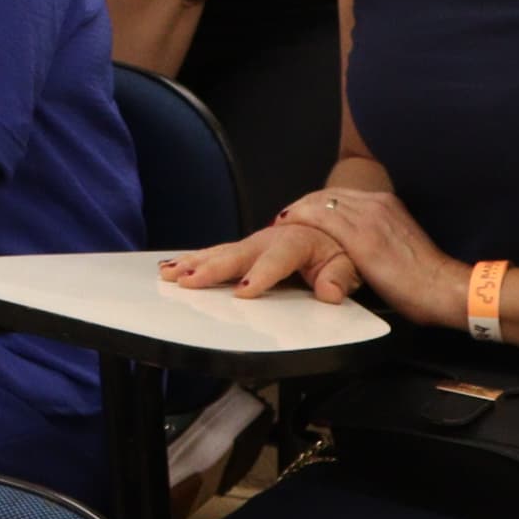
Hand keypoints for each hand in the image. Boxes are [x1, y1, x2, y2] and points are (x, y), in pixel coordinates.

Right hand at [165, 216, 358, 304]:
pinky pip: (214, 253)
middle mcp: (267, 240)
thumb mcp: (348, 264)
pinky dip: (191, 259)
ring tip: (170, 273)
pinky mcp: (242, 250)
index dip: (261, 275)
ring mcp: (252, 243)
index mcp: (295, 242)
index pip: (276, 260)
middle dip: (211, 268)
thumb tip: (330, 292)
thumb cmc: (336, 249)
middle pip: (237, 255)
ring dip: (193, 263)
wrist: (328, 226)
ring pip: (219, 253)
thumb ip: (339, 277)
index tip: (244, 291)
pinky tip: (169, 266)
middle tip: (188, 280)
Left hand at [270, 185, 457, 322]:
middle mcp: (377, 203)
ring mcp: (370, 217)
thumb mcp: (398, 247)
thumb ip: (378, 238)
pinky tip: (287, 226)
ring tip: (280, 223)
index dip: (316, 204)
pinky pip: (323, 218)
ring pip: (321, 203)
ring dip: (298, 211)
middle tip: (284, 219)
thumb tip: (360, 247)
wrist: (443, 287)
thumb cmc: (424, 279)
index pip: (341, 196)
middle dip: (303, 205)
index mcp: (387, 205)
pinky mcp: (363, 236)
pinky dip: (302, 219)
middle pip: (327, 195)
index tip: (301, 214)